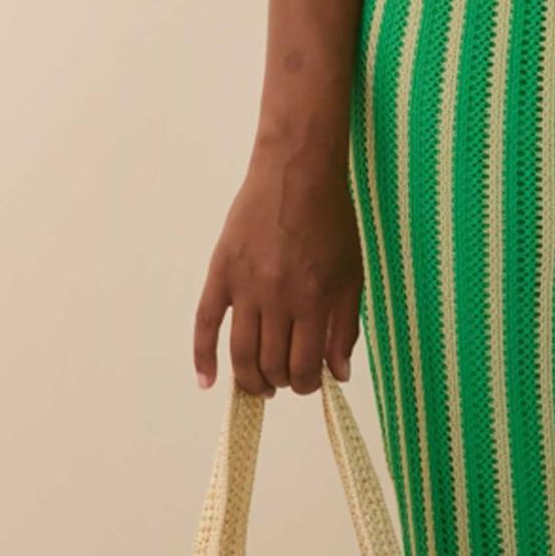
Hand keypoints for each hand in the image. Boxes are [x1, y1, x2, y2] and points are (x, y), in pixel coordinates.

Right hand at [194, 149, 362, 397]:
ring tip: (258, 385)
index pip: (304, 367)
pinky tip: (208, 381)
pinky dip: (203, 356)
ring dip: (249, 380)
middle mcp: (277, 298)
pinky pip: (206, 322)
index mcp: (313, 301)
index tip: (308, 381)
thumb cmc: (330, 222)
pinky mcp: (221, 273)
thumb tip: (338, 374)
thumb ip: (345, 327)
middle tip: (284, 379)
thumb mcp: (351, 275)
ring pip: (241, 353)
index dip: (306, 385)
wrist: (296, 170)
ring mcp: (245, 287)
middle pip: (271, 364)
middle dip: (280, 381)